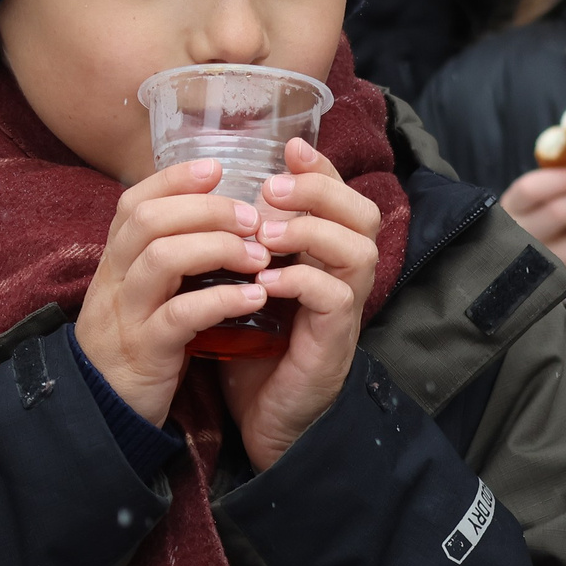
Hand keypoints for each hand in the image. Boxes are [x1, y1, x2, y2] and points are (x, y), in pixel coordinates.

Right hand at [75, 159, 283, 428]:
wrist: (104, 411)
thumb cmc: (135, 345)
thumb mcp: (142, 294)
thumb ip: (166, 259)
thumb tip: (211, 219)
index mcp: (115, 262)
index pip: (133, 202)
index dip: (173, 179)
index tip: (216, 168)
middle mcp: (114, 280)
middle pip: (149, 220)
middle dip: (206, 208)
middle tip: (252, 217)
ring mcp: (126, 314)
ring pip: (162, 258)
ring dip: (218, 247)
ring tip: (259, 255)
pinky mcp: (144, 350)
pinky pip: (180, 314)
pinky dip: (221, 299)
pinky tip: (254, 297)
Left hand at [217, 139, 382, 470]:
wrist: (261, 417)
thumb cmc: (251, 348)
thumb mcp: (239, 286)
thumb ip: (238, 245)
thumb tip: (204, 196)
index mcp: (320, 256)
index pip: (337, 197)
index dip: (319, 169)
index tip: (288, 148)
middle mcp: (342, 276)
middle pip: (361, 214)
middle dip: (320, 190)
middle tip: (272, 188)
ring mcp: (345, 309)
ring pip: (358, 250)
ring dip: (311, 232)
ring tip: (266, 232)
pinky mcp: (336, 341)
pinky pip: (336, 299)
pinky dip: (302, 282)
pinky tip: (267, 281)